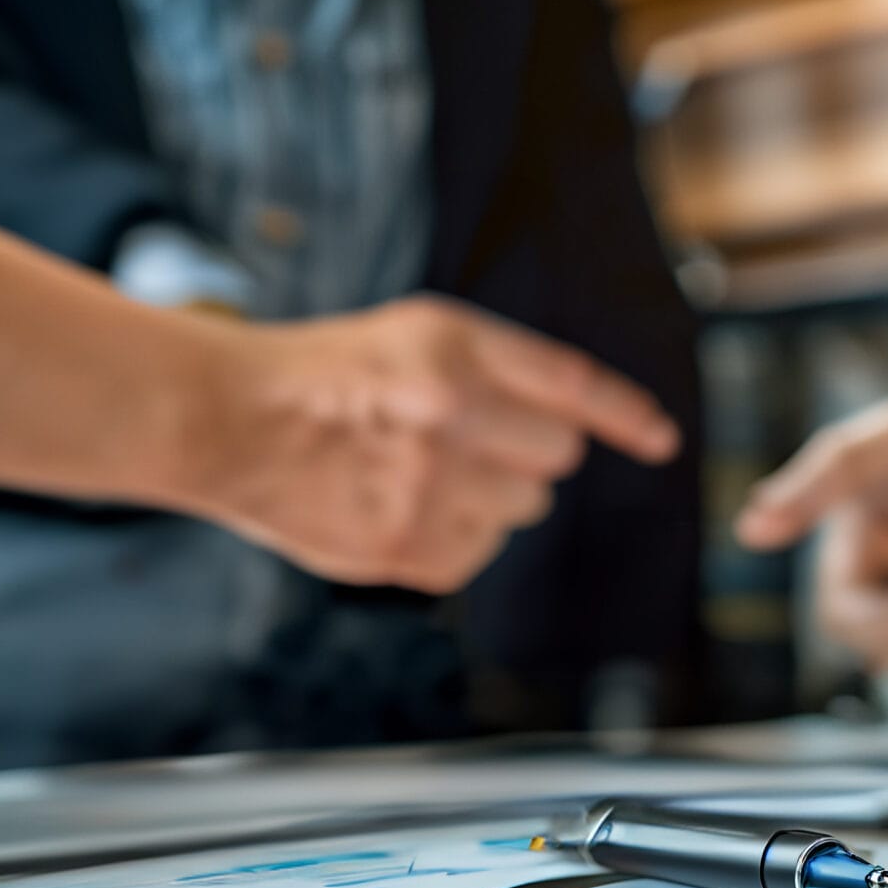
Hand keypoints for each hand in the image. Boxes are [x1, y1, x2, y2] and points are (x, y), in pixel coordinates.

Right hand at [174, 296, 679, 593]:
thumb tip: (580, 430)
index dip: (625, 415)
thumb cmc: (325, 376)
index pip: (572, 385)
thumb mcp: (416, 335)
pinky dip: (452, 539)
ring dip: (489, 497)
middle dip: (524, 453)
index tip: (659, 440)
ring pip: (522, 509)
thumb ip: (500, 372)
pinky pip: (478, 553)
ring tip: (418, 472)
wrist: (227, 421)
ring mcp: (432, 486)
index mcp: (456, 349)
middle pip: (557, 457)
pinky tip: (399, 508)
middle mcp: (453, 413)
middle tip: (461, 442)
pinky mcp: (410, 547)